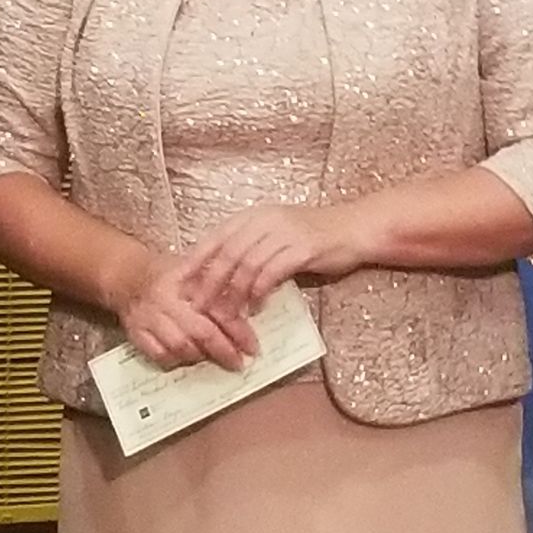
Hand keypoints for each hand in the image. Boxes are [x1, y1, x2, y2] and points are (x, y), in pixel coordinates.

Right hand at [115, 247, 258, 371]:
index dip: (237, 329)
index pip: (217, 307)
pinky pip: (158, 355)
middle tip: (239, 362)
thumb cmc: (170, 275)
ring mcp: (149, 317)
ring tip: (215, 361)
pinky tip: (188, 360)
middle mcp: (166, 299)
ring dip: (200, 357)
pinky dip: (175, 361)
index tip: (253, 346)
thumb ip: (220, 289)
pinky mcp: (136, 333)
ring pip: (179, 346)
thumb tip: (250, 309)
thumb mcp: (197, 271)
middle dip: (223, 350)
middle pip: (199, 331)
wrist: (128, 275)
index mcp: (186, 279)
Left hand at [179, 201, 374, 313]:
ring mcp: (284, 232)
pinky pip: (272, 272)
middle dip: (209, 283)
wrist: (352, 229)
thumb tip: (220, 278)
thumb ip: (250, 250)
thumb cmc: (312, 237)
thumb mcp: (275, 236)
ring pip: (247, 265)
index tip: (180, 285)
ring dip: (233, 294)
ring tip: (226, 316)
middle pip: (226, 253)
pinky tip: (255, 308)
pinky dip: (260, 292)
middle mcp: (265, 220)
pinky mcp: (302, 248)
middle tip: (197, 308)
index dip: (195, 262)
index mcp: (254, 216)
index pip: (215, 238)